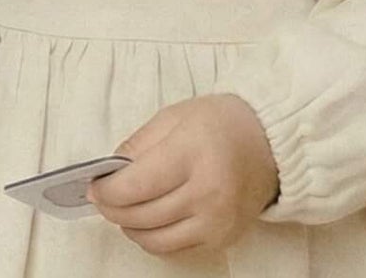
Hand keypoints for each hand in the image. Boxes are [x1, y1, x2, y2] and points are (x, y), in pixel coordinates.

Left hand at [89, 94, 278, 255]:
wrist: (272, 144)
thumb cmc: (221, 122)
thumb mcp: (175, 116)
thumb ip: (138, 144)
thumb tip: (109, 172)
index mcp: (192, 153)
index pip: (135, 186)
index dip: (106, 190)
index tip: (93, 185)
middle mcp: (206, 192)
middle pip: (141, 215)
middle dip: (112, 209)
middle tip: (102, 197)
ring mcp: (216, 221)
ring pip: (154, 239)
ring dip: (130, 227)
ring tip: (124, 209)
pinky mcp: (221, 240)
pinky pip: (175, 249)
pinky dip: (154, 237)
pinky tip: (149, 219)